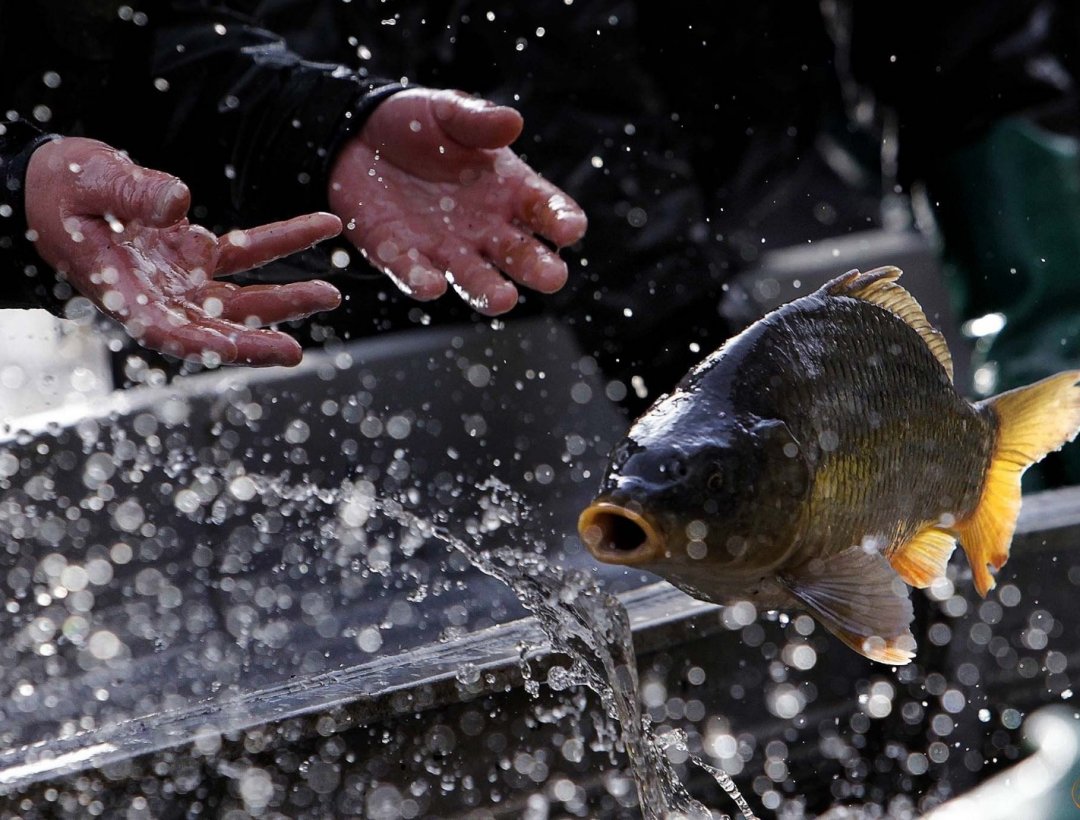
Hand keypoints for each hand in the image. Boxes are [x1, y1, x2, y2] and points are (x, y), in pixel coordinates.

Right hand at [25, 137, 342, 366]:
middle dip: (255, 339)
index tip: (233, 349)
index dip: (199, 345)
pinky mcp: (199, 253)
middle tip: (293, 352)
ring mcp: (183, 278)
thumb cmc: (58, 188)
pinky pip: (249, 251)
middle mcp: (159, 296)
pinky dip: (285, 240)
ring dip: (286, 299)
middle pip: (213, 328)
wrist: (56, 182)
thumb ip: (131, 193)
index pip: (163, 331)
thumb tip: (180, 202)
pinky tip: (324, 227)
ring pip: (241, 297)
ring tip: (330, 295)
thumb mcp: (86, 182)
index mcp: (123, 292)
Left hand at [328, 88, 587, 314]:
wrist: (358, 137)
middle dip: (537, 267)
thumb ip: (478, 120)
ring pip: (474, 278)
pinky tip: (431, 286)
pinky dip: (422, 281)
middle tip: (552, 277)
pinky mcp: (402, 257)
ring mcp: (446, 248)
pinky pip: (415, 274)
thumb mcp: (448, 111)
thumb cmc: (418, 125)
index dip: (561, 219)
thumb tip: (512, 121)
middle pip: (520, 255)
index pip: (545, 209)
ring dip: (488, 290)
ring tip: (502, 300)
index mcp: (509, 190)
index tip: (571, 228)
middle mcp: (485, 228)